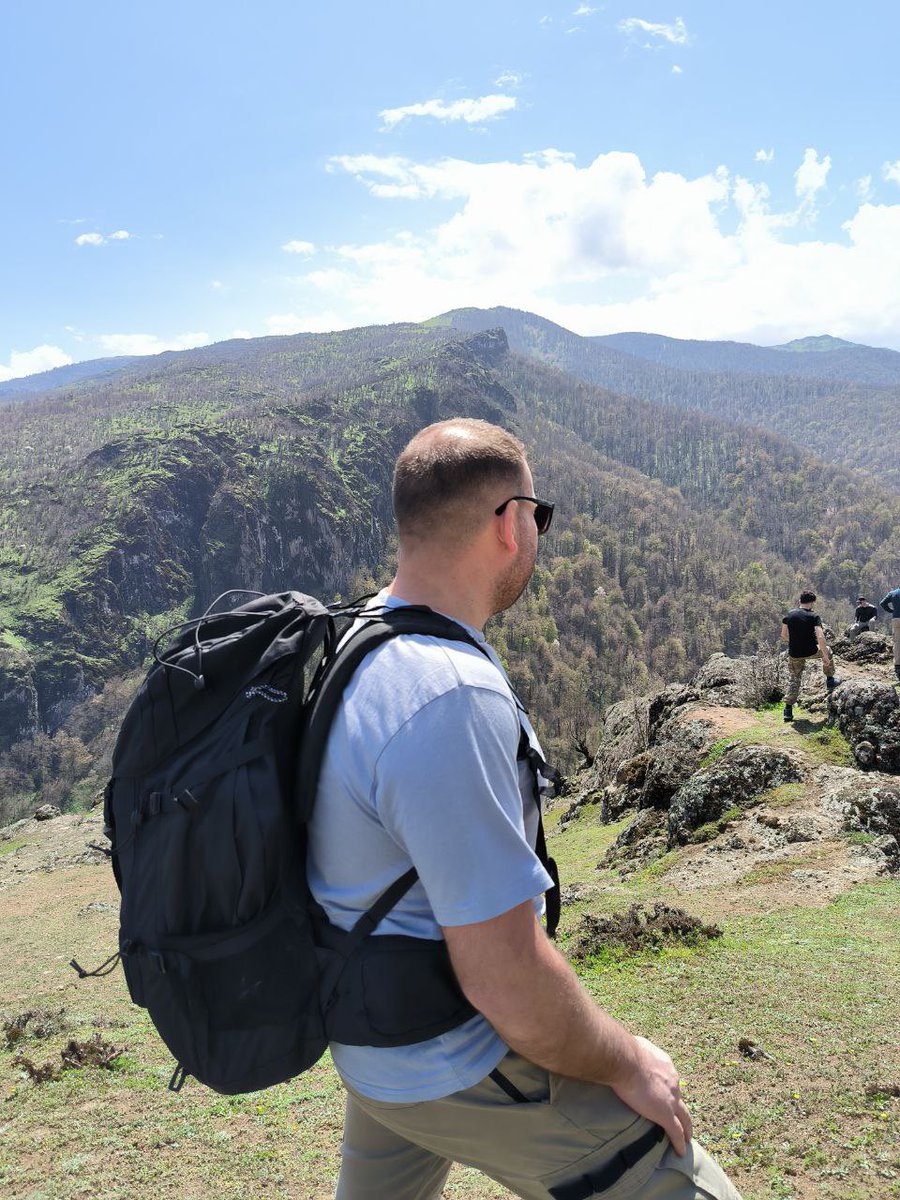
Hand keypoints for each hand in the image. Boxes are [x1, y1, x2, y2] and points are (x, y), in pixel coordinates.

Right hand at [611, 1036, 692, 1154]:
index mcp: (665, 1065)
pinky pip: (676, 1132)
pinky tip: (680, 1151)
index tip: (665, 1095)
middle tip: (682, 1119)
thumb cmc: (624, 1051)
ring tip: (687, 1138)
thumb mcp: (635, 1046)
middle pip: (680, 1100)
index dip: (669, 1090)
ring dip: (686, 1128)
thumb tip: (625, 1050)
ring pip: (684, 1118)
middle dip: (681, 1110)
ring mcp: (671, 1099)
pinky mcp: (665, 1114)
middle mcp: (672, 1082)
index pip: (670, 1080)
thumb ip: (635, 1051)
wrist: (625, 1060)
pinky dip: (679, 1143)